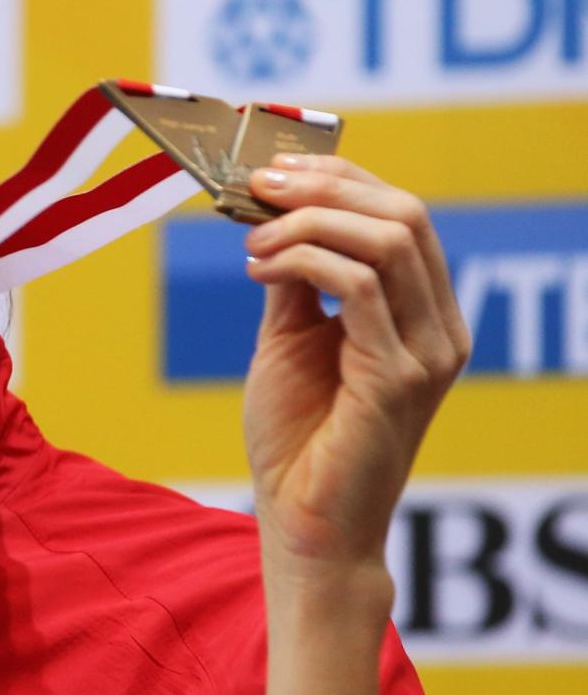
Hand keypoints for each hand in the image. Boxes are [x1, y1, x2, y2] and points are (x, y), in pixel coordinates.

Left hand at [240, 153, 470, 694]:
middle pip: (403, 213)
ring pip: (387, 239)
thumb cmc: (297, 438)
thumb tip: (271, 215)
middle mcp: (440, 327)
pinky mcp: (400, 378)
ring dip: (307, 224)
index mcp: (422, 314)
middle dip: (325, 186)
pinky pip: (360, 287)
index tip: (272, 170)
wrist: (303, 524)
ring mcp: (429, 352)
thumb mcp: (290, 340)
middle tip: (257, 188)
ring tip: (253, 243)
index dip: (339, 178)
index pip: (400, 214)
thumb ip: (294, 279)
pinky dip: (304, 261)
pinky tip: (261, 269)